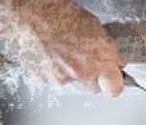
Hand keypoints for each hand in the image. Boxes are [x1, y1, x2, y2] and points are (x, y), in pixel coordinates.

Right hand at [0, 0, 124, 95]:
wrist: (28, 15)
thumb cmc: (60, 15)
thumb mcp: (96, 29)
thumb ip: (109, 51)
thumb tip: (117, 63)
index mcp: (100, 60)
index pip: (115, 89)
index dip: (113, 84)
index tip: (112, 80)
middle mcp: (83, 74)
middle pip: (94, 90)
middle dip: (93, 79)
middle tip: (85, 61)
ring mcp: (62, 79)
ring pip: (75, 88)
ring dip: (74, 77)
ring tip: (65, 55)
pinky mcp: (44, 81)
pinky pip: (56, 83)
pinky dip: (55, 73)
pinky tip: (52, 56)